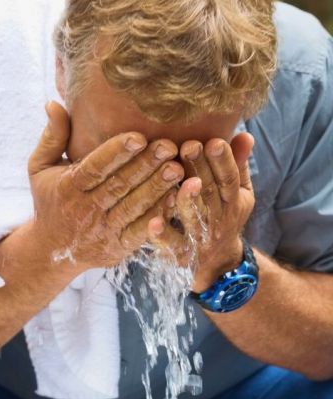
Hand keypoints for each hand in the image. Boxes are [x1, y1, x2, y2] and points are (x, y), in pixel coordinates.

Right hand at [27, 102, 182, 270]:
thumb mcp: (40, 169)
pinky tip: (178, 198)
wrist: (51, 251)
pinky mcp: (117, 247)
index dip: (116, 153)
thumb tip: (53, 103)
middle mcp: (84, 211)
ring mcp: (103, 231)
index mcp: (67, 188)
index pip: (94, 168)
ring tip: (179, 168)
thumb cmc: (50, 200)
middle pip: (118, 186)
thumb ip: (52, 137)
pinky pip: (141, 231)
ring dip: (157, 189)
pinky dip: (160, 216)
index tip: (139, 137)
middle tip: (170, 146)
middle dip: (145, 166)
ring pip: (133, 207)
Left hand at [151, 134, 255, 290]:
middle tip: (188, 146)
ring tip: (180, 181)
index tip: (213, 141)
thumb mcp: (237, 193)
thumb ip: (237, 165)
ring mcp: (200, 237)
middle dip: (200, 169)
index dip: (223, 161)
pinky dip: (163, 234)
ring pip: (194, 218)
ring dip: (187, 200)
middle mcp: (218, 220)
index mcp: (233, 201)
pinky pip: (171, 244)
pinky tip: (153, 222)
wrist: (216, 263)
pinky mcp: (181, 254)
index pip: (230, 179)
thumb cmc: (222, 215)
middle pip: (210, 193)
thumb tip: (245, 134)